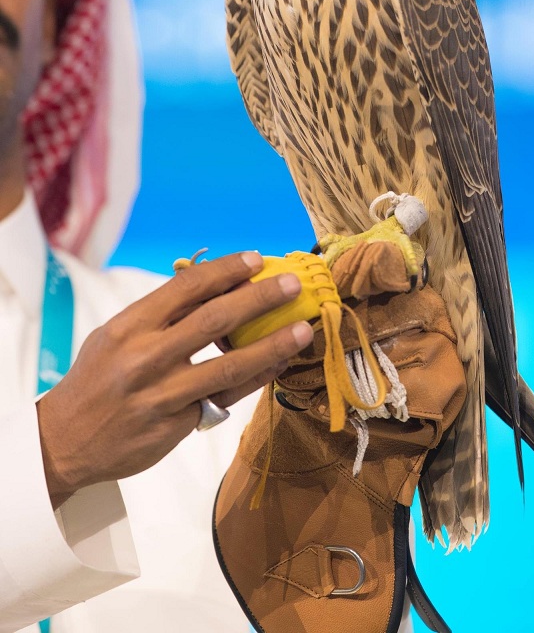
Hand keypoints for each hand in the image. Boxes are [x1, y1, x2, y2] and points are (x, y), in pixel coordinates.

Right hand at [36, 251, 312, 507]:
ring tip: (302, 331)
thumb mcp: (116, 335)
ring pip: (228, 366)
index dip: (226, 270)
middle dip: (259, 299)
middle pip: (214, 320)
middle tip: (292, 285)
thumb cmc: (97, 379)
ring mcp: (163, 395)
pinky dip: (256, 379)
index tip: (257, 259)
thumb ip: (161, 314)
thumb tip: (217, 287)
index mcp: (130, 326)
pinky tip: (279, 365)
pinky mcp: (176, 426)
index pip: (186, 287)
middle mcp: (146, 357)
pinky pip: (225, 399)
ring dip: (271, 346)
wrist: (63, 442)